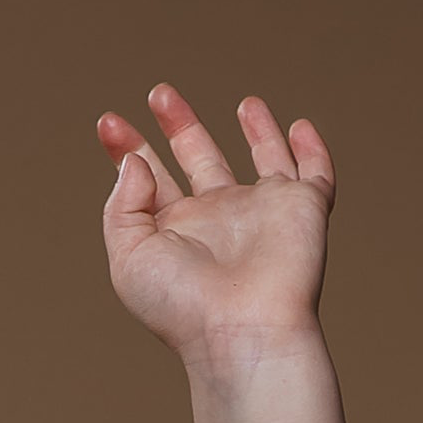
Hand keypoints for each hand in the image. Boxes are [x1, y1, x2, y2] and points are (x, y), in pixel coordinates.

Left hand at [95, 84, 334, 365]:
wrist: (243, 330)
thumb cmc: (183, 307)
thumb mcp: (129, 258)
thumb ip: (122, 207)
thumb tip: (134, 163)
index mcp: (176, 232)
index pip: (150, 181)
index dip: (128, 150)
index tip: (109, 123)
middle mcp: (219, 221)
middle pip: (198, 160)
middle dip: (179, 126)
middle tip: (159, 93)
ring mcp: (262, 213)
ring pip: (263, 161)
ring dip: (255, 129)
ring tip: (245, 102)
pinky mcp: (304, 209)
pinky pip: (314, 173)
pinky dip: (312, 150)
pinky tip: (299, 126)